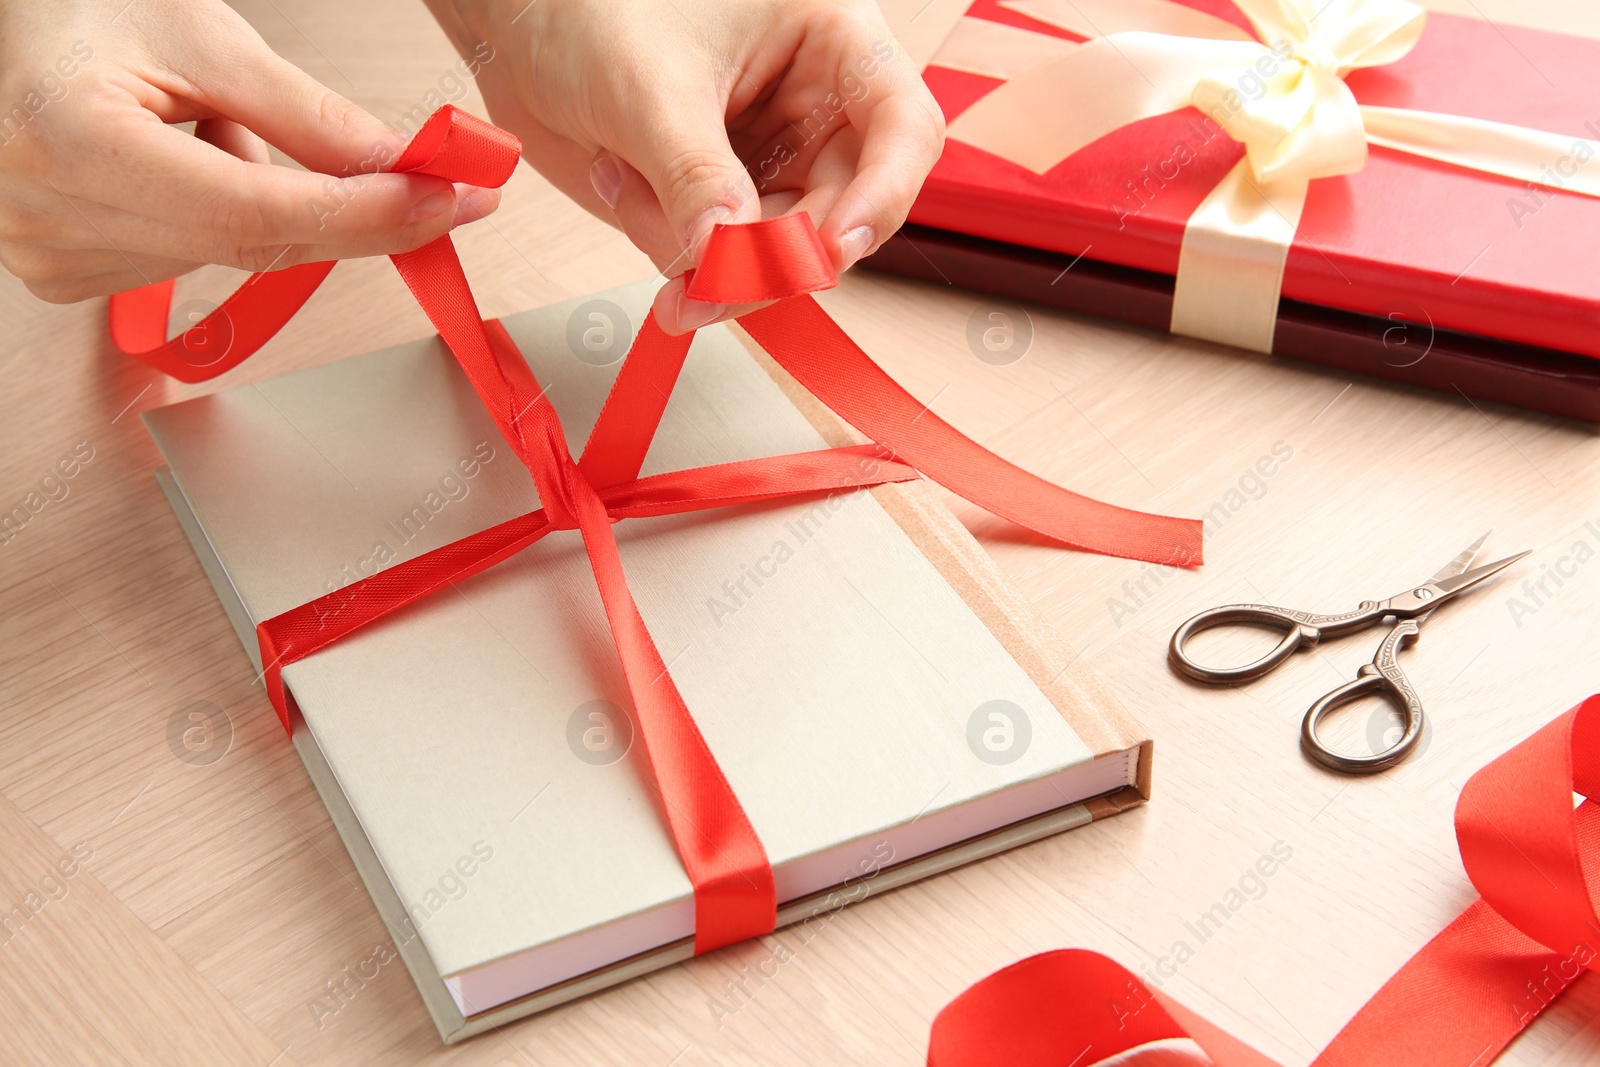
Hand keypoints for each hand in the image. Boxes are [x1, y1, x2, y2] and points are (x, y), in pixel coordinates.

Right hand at [0, 0, 500, 302]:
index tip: (444, 203)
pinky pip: (191, 257)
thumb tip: (396, 168)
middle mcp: (48, 217)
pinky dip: (214, 212)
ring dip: (257, 195)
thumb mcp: (197, 35)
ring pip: (229, 253)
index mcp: (70, 142)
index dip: (364, 214)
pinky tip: (172, 157)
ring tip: (195, 118)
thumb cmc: (72, 6)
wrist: (1, 31)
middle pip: (252, 244)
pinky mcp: (64, 272)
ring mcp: (50, 254)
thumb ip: (303, 114)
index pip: (257, 213)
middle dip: (350, 214)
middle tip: (428, 185)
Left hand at [424, 0, 944, 332]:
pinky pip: (725, 260)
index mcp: (830, 40)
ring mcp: (769, 157)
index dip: (883, 196)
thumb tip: (732, 258)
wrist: (513, 20)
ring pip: (780, 253)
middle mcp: (814, 105)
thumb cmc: (588, 4)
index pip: (904, 128)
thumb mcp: (649, 86)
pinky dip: (677, 254)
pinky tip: (621, 191)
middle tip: (704, 291)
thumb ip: (695, 176)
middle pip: (842, 214)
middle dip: (771, 259)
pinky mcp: (723, 198)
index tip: (829, 252)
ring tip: (623, 189)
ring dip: (708, 257)